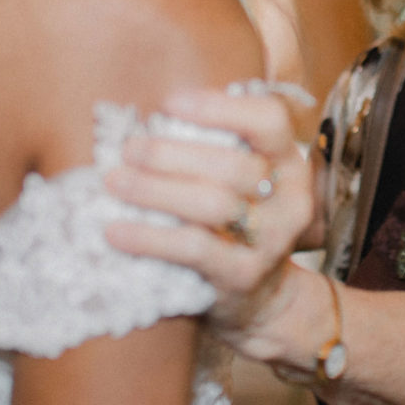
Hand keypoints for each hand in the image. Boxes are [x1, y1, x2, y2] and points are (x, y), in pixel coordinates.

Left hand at [104, 88, 316, 344]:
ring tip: (115, 182)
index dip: (219, 107)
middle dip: (171, 153)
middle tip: (128, 149)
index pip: (269, 120)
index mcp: (290, 165)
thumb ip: (213, 151)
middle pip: (233, 164)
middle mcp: (290, 200)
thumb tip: (145, 122)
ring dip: (155, 189)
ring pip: (213, 204)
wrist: (260, 301)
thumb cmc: (235, 226)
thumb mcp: (242, 185)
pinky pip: (192, 249)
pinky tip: (115, 230)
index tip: (169, 103)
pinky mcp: (243, 276)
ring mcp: (271, 241)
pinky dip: (149, 236)